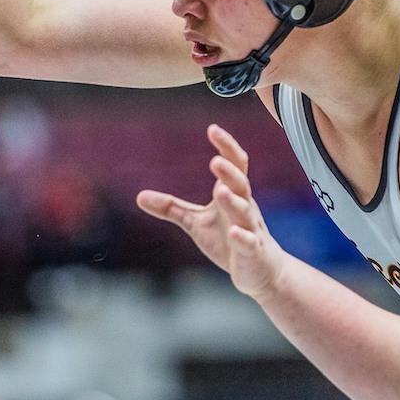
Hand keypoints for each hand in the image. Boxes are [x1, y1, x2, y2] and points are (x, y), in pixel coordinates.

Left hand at [137, 125, 287, 299]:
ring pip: (245, 212)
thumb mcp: (197, 223)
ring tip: (220, 190)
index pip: (235, 165)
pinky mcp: (253, 252)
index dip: (226, 147)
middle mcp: (245, 208)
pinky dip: (242, 237)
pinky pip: (249, 242)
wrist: (260, 270)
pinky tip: (233, 232)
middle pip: (241, 184)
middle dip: (229, 173)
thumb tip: (139, 196)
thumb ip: (172, 208)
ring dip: (233, 202)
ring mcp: (251, 230)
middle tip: (215, 161)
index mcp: (233, 195)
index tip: (213, 129)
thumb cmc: (230, 239)